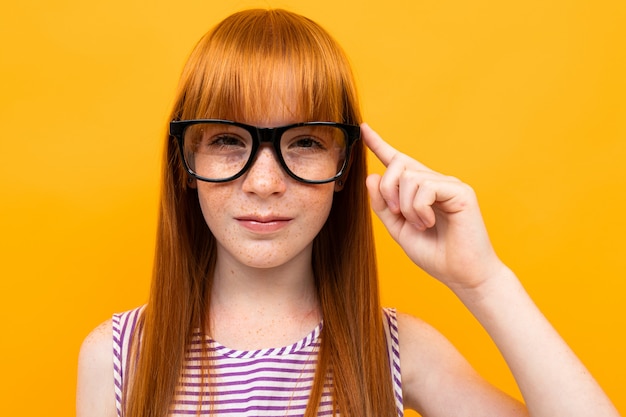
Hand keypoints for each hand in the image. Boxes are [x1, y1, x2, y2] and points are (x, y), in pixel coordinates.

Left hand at [363, 123, 504, 290]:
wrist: (462, 275)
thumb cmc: (435, 254)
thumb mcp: (399, 230)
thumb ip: (384, 205)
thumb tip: (372, 176)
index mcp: (420, 190)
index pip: (398, 161)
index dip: (379, 145)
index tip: (363, 129)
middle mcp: (435, 181)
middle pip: (398, 165)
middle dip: (388, 189)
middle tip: (398, 214)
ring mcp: (449, 184)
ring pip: (410, 177)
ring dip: (407, 207)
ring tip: (420, 225)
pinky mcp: (460, 191)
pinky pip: (426, 187)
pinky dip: (419, 209)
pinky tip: (429, 223)